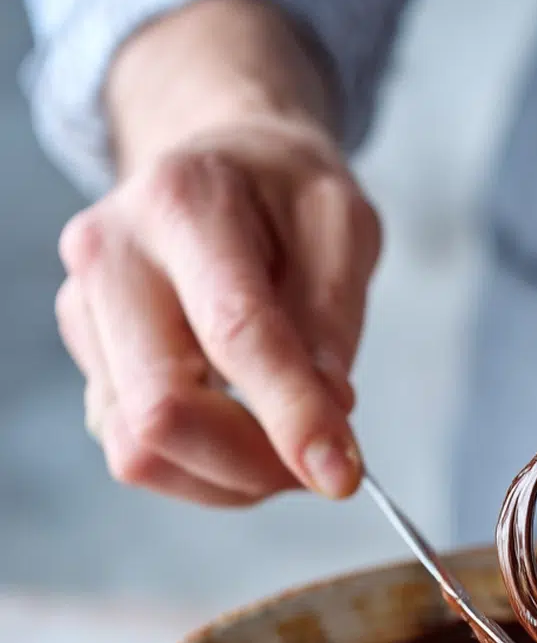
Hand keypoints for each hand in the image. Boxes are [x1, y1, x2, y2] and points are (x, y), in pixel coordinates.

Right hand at [54, 0, 379, 504]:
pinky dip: (203, 470)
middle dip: (254, 463)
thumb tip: (329, 420)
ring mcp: (87, 311)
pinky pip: (135, 451)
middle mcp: (111, 255)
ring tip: (288, 448)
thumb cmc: (287, 193)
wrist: (220, 164)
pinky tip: (248, 437)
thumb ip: (334, 323)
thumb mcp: (343, 229)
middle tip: (323, 465)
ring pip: (137, 448)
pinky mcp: (90, 359)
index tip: (342, 476)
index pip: (235, 334)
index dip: (292, 417)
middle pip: (162, 410)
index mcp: (182, 203)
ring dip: (227, 478)